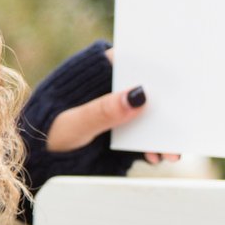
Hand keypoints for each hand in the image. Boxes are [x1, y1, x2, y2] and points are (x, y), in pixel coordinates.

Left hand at [42, 46, 177, 165]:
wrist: (39, 164)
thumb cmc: (45, 135)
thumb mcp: (73, 123)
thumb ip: (103, 110)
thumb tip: (139, 95)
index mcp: (96, 70)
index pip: (131, 60)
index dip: (154, 65)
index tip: (175, 73)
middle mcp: (112, 88)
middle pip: (147, 88)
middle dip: (166, 102)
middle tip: (185, 111)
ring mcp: (121, 112)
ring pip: (151, 116)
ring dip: (164, 130)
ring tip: (171, 147)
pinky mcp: (125, 136)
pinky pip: (147, 139)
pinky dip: (155, 147)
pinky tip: (158, 156)